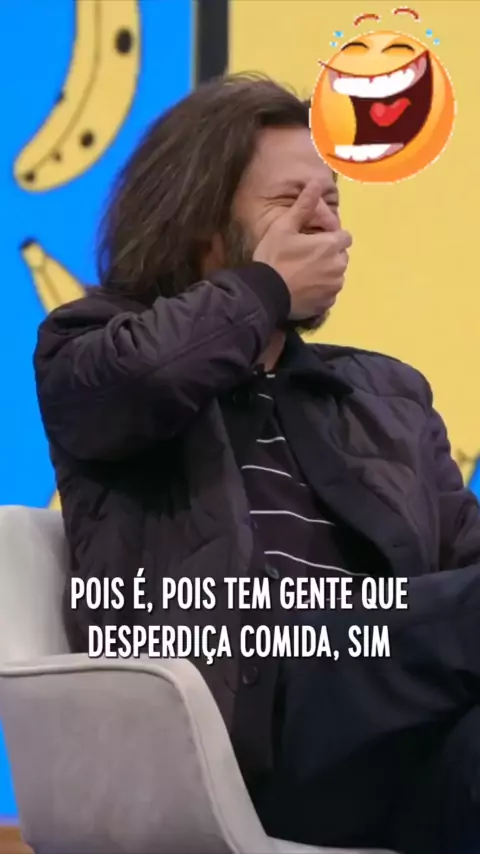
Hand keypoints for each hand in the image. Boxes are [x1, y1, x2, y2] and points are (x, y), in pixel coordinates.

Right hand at [253, 179, 351, 319]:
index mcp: (331, 245)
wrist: (264, 293)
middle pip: (341, 257)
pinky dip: (321, 291)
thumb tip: (317, 182)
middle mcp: (338, 266)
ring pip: (336, 276)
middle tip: (306, 258)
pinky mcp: (327, 304)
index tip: (314, 241)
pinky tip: (304, 290)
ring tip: (304, 275)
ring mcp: (334, 287)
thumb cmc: (274, 257)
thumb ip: (304, 205)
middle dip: (329, 255)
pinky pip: (329, 294)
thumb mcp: (284, 226)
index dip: (331, 237)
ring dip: (326, 274)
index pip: (344, 237)